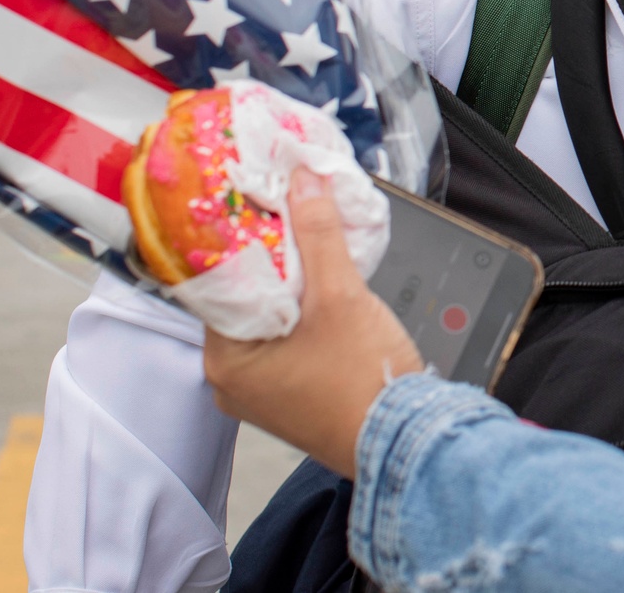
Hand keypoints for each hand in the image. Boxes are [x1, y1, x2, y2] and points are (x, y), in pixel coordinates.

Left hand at [204, 167, 423, 475]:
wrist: (405, 441)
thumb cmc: (363, 382)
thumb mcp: (340, 295)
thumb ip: (318, 233)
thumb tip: (302, 182)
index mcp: (224, 360)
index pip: (218, 282)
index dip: (241, 239)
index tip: (259, 206)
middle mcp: (232, 382)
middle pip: (244, 299)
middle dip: (271, 259)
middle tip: (291, 218)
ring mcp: (261, 394)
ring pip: (267, 320)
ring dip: (290, 286)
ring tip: (313, 248)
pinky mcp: (289, 397)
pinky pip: (284, 341)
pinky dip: (301, 315)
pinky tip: (324, 291)